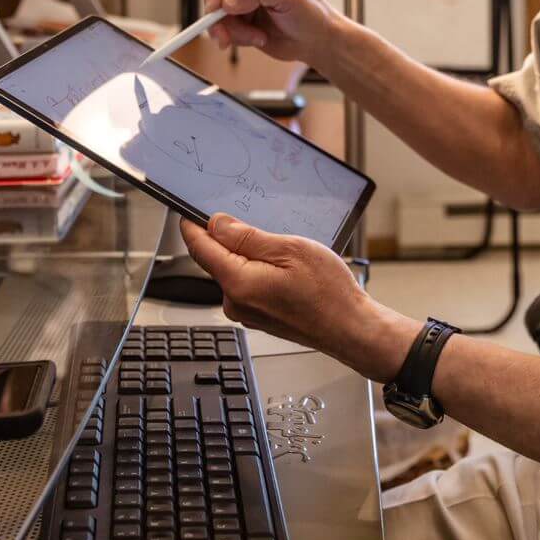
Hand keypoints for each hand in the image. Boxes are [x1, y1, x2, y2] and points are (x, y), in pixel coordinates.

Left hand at [179, 214, 414, 381]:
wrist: (351, 329)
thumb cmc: (328, 293)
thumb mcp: (290, 249)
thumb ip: (247, 237)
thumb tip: (216, 225)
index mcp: (238, 283)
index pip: (200, 248)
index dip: (192, 225)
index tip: (188, 210)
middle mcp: (235, 302)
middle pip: (216, 259)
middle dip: (227, 238)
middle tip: (254, 220)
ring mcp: (246, 312)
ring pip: (233, 271)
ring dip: (247, 254)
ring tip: (279, 248)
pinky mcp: (258, 317)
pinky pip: (247, 284)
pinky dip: (257, 270)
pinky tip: (283, 267)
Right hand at [202, 0, 342, 66]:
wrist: (319, 42)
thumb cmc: (312, 14)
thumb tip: (227, 1)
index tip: (217, 7)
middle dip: (220, 16)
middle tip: (225, 36)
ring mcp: (244, 0)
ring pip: (218, 14)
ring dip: (233, 31)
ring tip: (256, 38)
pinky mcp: (242, 20)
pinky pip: (225, 29)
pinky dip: (237, 38)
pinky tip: (258, 39)